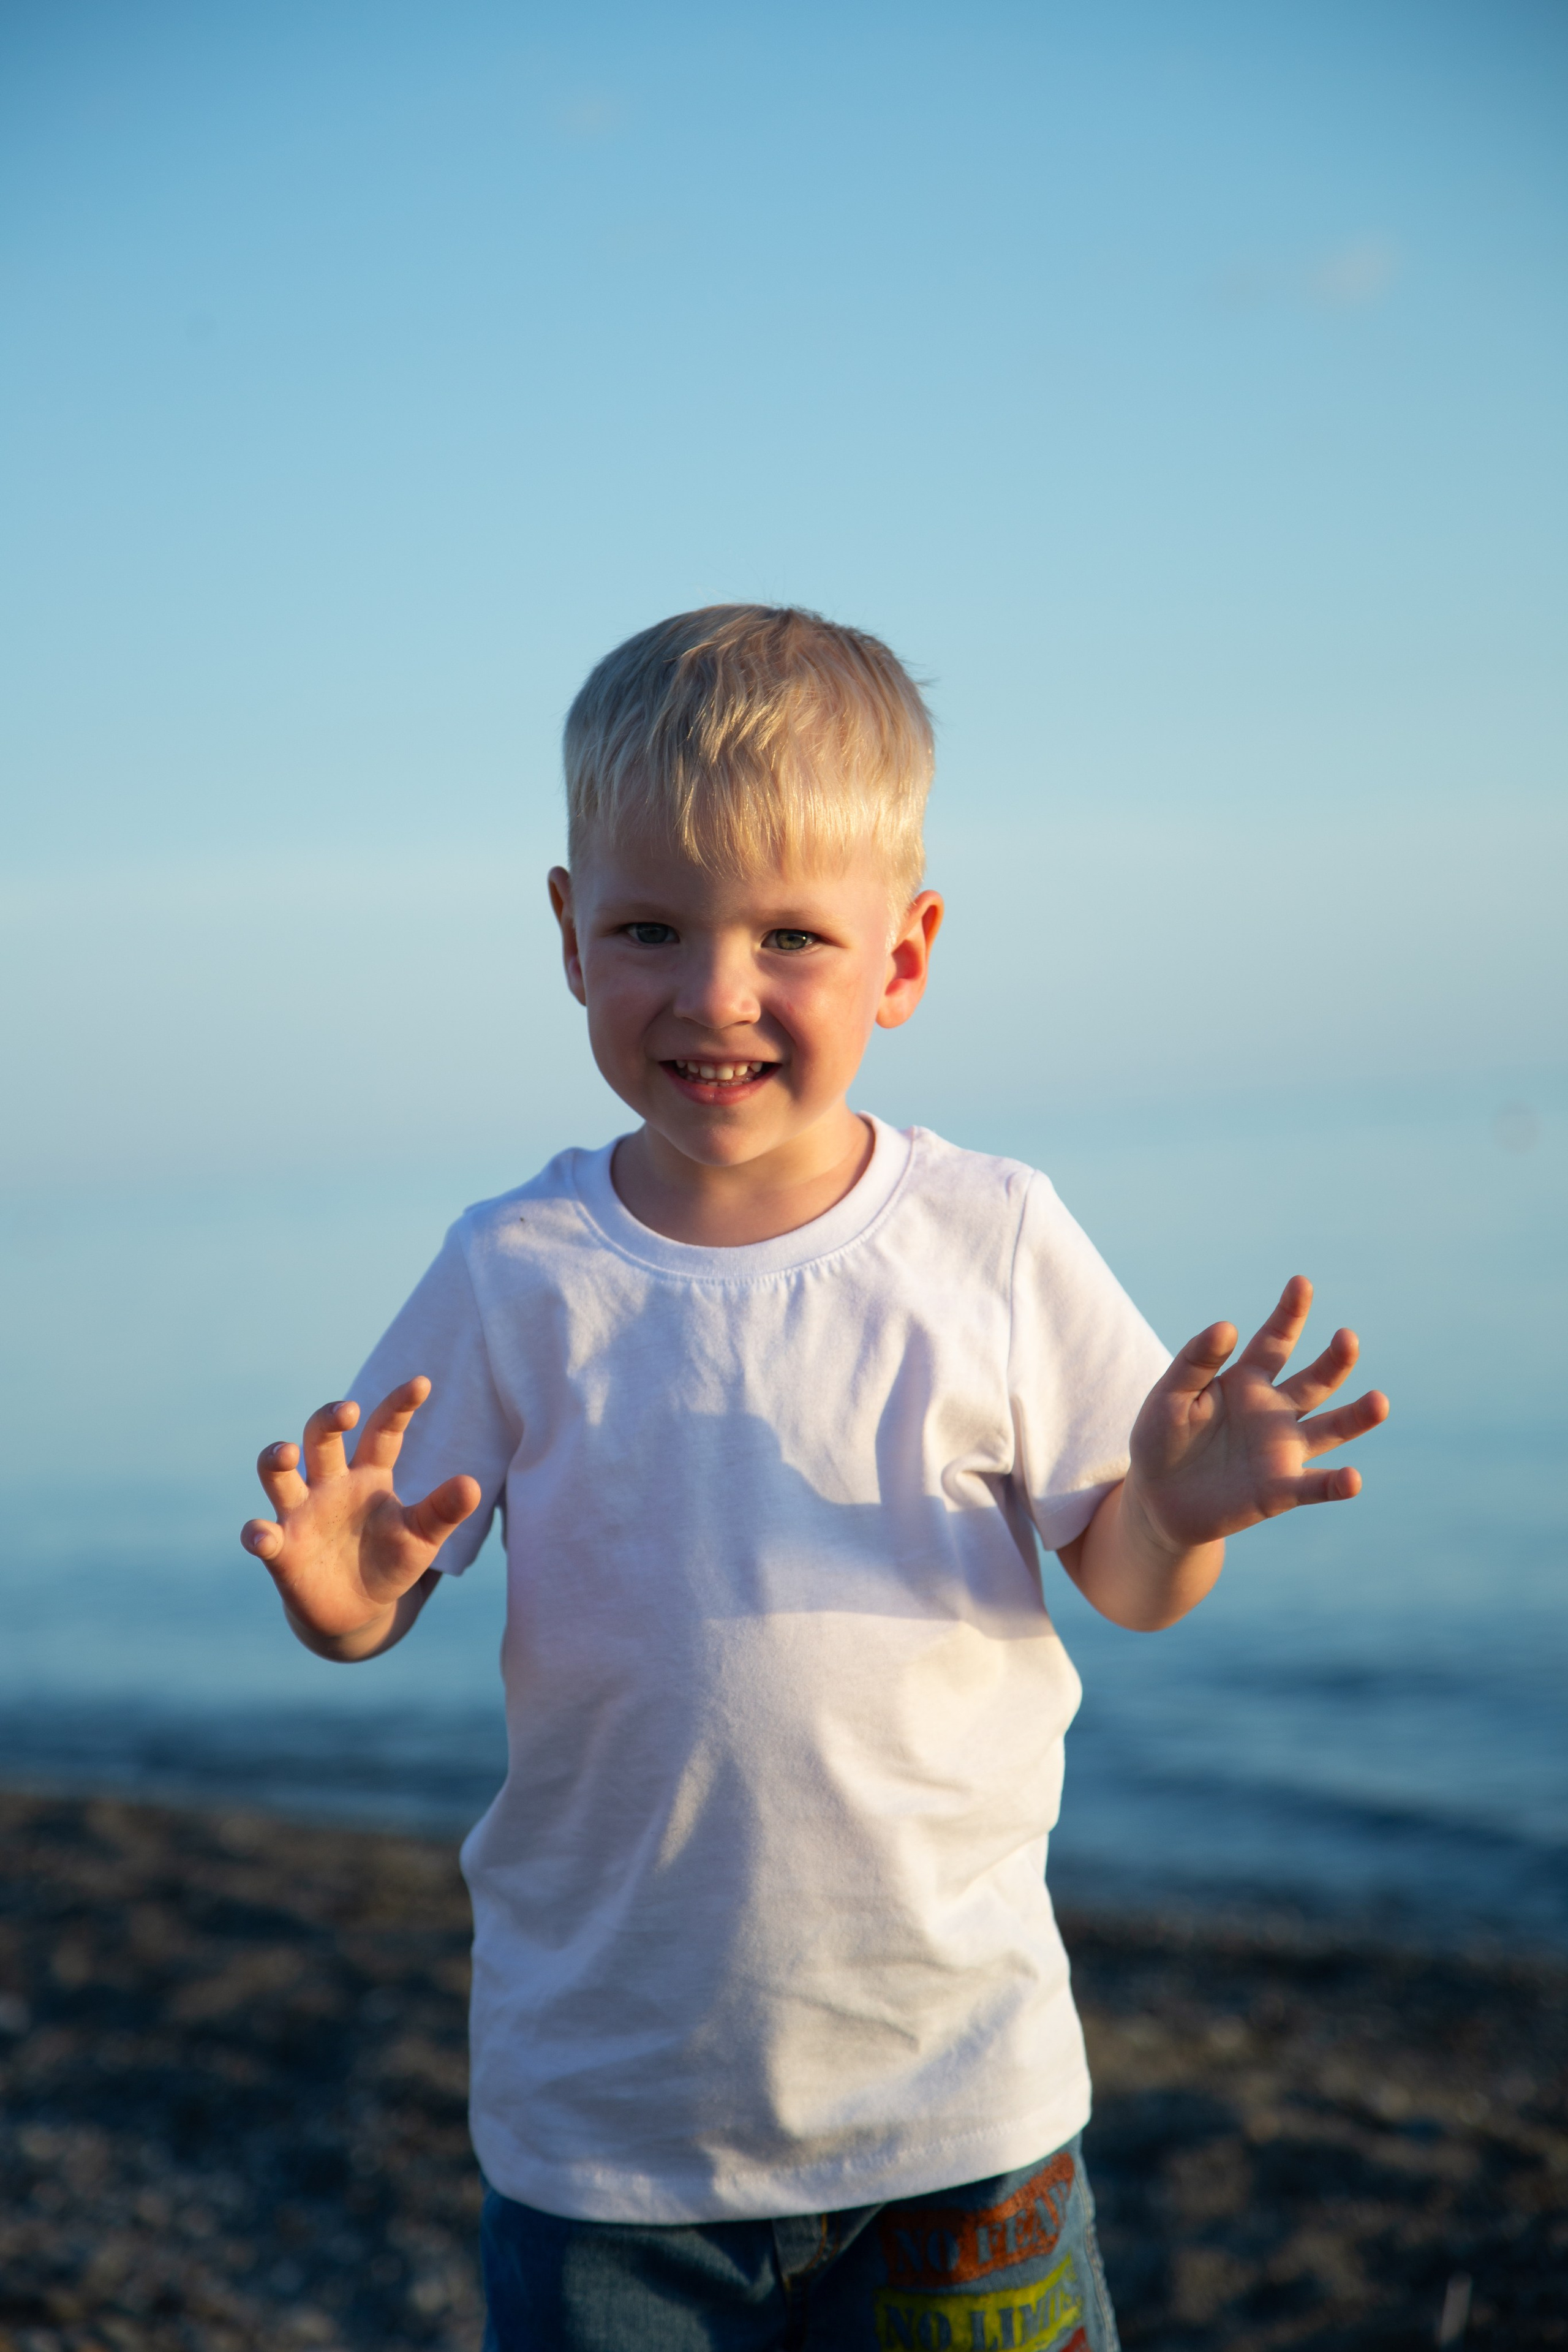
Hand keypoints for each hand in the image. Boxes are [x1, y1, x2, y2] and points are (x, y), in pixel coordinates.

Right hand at [241, 1378, 479, 1647]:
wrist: (358, 1611)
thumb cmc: (391, 1561)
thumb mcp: (422, 1537)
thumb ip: (443, 1511)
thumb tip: (473, 1485)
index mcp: (369, 1475)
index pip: (383, 1432)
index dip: (398, 1407)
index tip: (422, 1384)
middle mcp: (330, 1485)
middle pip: (321, 1439)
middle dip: (328, 1419)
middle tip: (348, 1410)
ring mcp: (301, 1514)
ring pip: (278, 1475)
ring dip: (276, 1460)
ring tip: (287, 1452)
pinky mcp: (281, 1550)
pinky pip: (261, 1535)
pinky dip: (258, 1534)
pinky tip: (264, 1536)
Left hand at [1126, 1275, 1389, 1555]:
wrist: (1157, 1499)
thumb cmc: (1162, 1438)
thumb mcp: (1169, 1395)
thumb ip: (1196, 1362)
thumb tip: (1227, 1326)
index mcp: (1247, 1380)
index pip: (1275, 1341)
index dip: (1289, 1313)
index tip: (1301, 1283)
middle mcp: (1275, 1411)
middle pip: (1315, 1380)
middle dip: (1335, 1360)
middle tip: (1347, 1338)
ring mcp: (1282, 1450)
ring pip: (1330, 1429)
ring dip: (1357, 1417)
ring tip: (1380, 1402)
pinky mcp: (1279, 1490)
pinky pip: (1313, 1485)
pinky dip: (1335, 1484)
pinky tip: (1352, 1479)